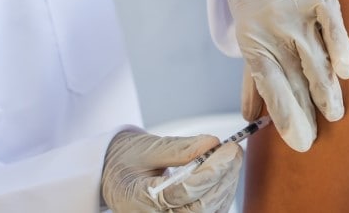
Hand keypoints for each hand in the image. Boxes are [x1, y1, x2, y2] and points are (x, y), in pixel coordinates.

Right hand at [100, 129, 241, 211]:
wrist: (113, 177)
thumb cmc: (125, 160)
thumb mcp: (146, 148)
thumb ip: (180, 149)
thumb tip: (212, 143)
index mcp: (139, 200)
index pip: (182, 193)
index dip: (210, 173)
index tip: (227, 150)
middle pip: (201, 207)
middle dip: (223, 178)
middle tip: (235, 151)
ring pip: (209, 212)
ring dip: (226, 185)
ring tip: (232, 158)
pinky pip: (208, 212)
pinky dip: (221, 193)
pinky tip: (226, 172)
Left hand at [225, 0, 348, 151]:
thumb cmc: (256, 7)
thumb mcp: (250, 40)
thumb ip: (253, 79)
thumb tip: (250, 119)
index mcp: (254, 43)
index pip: (269, 86)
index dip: (285, 115)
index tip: (299, 142)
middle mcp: (273, 28)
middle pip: (293, 77)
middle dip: (306, 110)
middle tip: (317, 138)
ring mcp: (296, 10)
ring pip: (314, 55)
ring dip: (324, 88)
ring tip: (335, 114)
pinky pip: (332, 24)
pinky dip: (339, 47)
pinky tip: (347, 71)